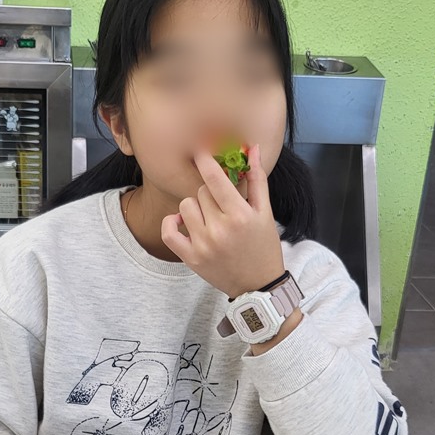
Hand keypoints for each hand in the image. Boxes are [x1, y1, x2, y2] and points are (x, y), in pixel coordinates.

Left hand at [161, 144, 284, 297]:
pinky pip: (169, 231)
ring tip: (210, 217)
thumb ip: (257, 180)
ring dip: (196, 207)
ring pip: (186, 206)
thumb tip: (254, 149)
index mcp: (240, 215)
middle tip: (222, 205)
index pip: (214, 178)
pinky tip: (182, 221)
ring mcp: (202, 245)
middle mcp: (219, 229)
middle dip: (211, 193)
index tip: (200, 150)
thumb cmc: (263, 246)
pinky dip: (172, 222)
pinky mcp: (191, 258)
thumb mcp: (265, 213)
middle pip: (201, 191)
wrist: (257, 285)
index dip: (205, 159)